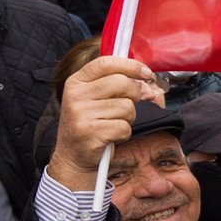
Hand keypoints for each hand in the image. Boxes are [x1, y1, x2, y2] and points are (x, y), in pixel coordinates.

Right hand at [47, 55, 159, 190]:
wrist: (73, 157)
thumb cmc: (90, 125)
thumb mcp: (95, 99)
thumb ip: (117, 85)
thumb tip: (147, 81)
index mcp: (76, 82)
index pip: (106, 63)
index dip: (130, 65)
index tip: (146, 72)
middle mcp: (76, 95)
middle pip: (121, 83)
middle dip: (134, 94)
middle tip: (128, 105)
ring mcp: (81, 114)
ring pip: (126, 107)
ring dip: (127, 118)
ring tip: (112, 124)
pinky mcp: (90, 133)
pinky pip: (124, 127)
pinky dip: (123, 133)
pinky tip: (110, 136)